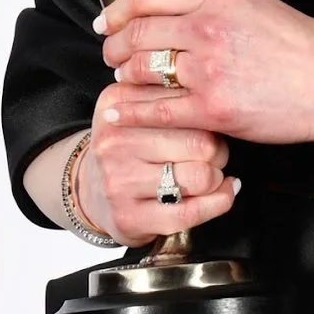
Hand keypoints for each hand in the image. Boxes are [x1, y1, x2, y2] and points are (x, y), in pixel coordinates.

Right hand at [79, 82, 233, 246]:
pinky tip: (223, 195)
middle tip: (216, 156)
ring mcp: (119, 182)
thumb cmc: (129, 147)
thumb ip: (171, 96)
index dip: (210, 119)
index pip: (187, 105)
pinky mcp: (128, 217)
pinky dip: (218, 203)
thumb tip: (216, 97)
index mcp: (118, 104)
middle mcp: (114, 142)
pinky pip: (190, 212)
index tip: (212, 127)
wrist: (90, 191)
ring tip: (213, 176)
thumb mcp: (138, 110)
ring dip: (217, 180)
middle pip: (201, 144)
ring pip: (199, 178)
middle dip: (219, 153)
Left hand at [97, 0, 313, 146]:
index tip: (107, 22)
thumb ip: (206, 1)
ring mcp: (208, 69)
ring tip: (125, 79)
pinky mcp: (211, 108)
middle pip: (137, 33)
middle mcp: (207, 27)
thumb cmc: (294, 42)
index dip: (117, 9)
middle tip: (112, 55)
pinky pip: (156, 109)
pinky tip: (117, 109)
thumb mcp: (250, 1)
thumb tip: (161, 8)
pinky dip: (131, 110)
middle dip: (116, 47)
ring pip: (142, 70)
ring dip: (125, 76)